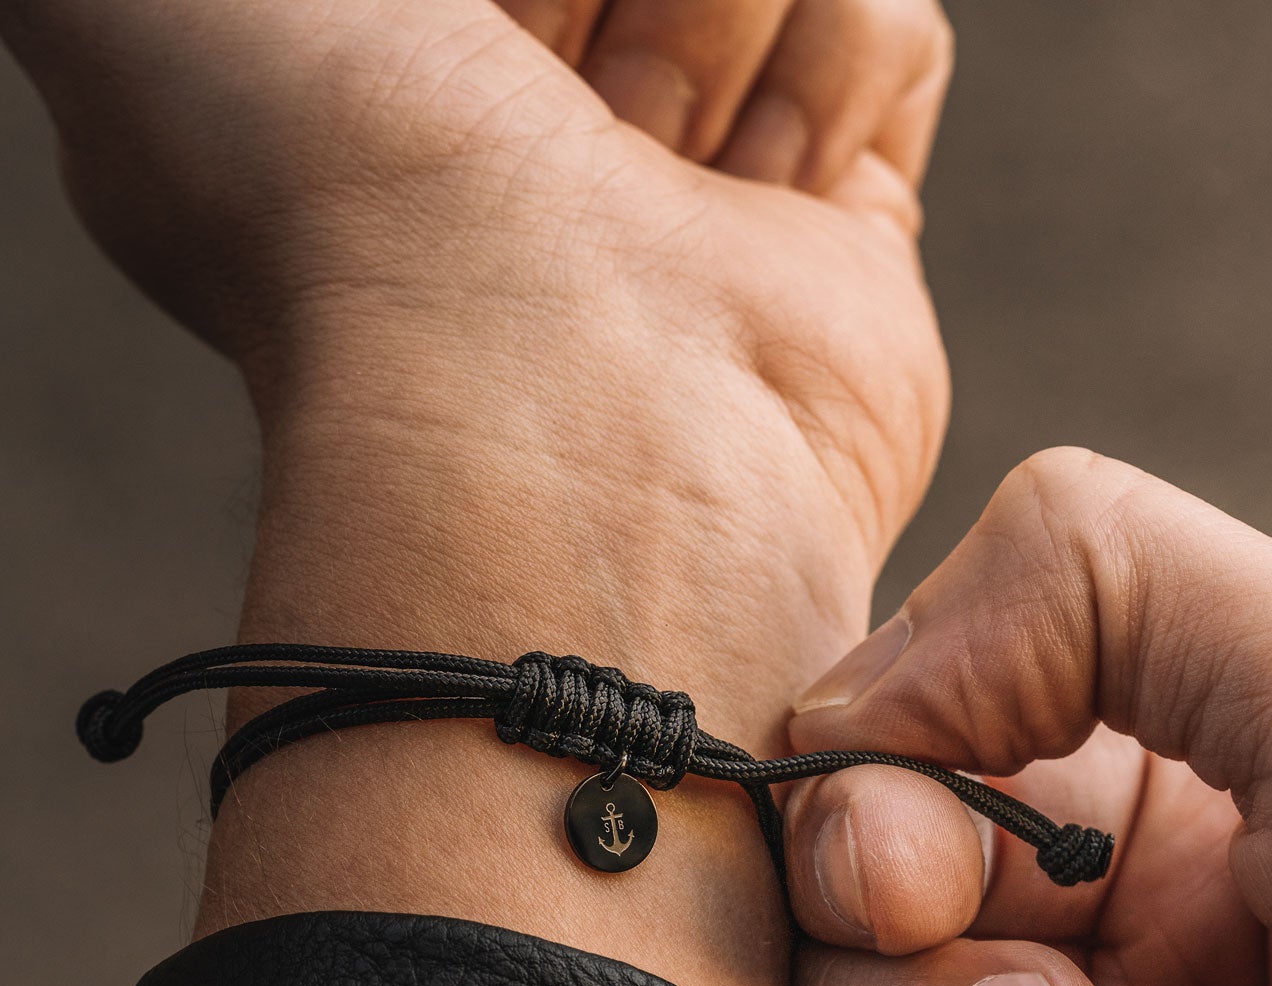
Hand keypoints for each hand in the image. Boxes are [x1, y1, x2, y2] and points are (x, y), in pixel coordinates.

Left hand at [2, 0, 952, 985]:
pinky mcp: (847, 229)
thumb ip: (208, 17)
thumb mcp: (145, 23)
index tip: (463, 44)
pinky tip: (753, 204)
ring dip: (713, 31)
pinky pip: (896, 22)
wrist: (559, 427)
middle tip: (552, 124)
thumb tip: (348, 47)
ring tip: (644, 187)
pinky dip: (836, 87)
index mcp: (413, 68)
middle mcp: (562, 111)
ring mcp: (711, 171)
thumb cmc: (346, 220)